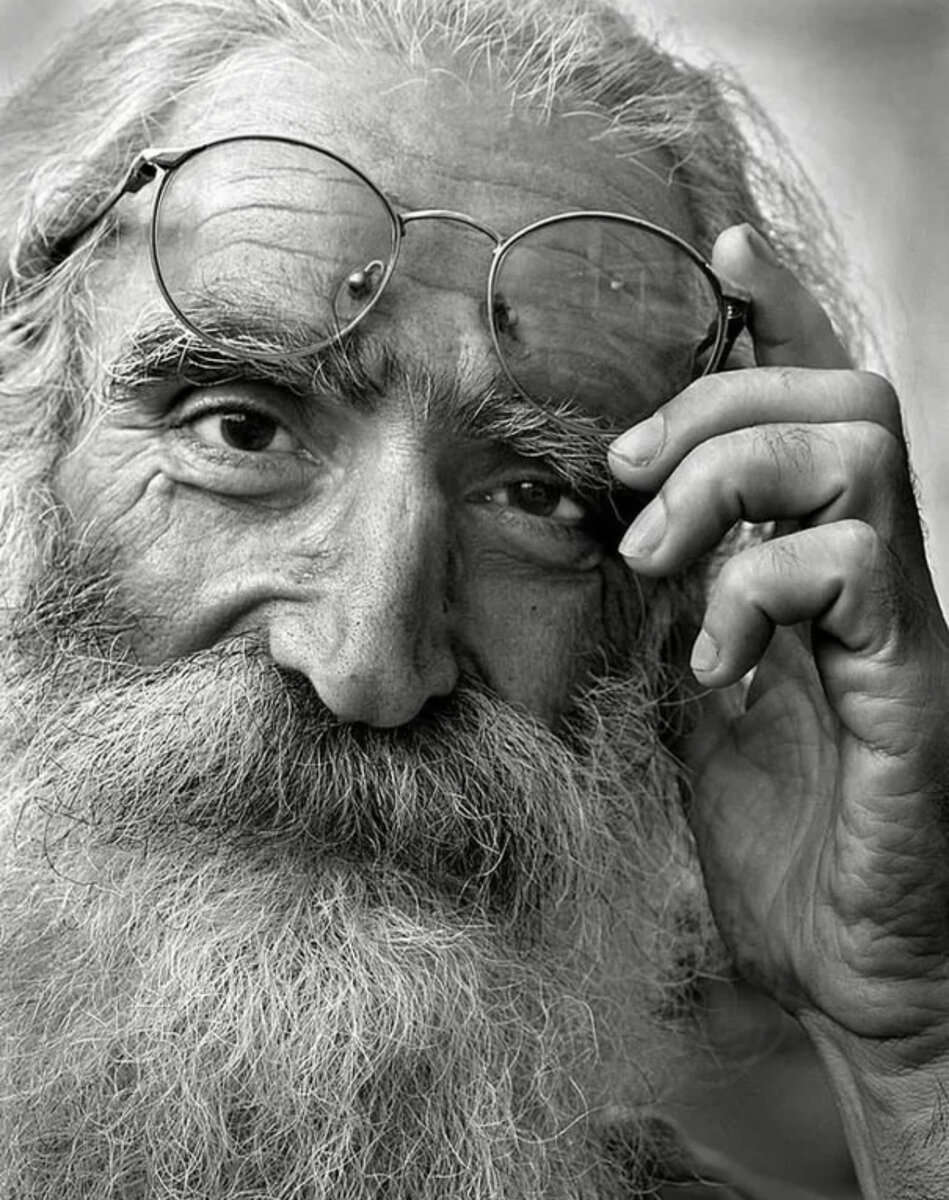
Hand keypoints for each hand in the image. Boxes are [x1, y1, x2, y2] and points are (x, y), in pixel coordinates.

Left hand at [609, 224, 948, 1192]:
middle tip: (633, 472)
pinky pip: (850, 565)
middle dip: (719, 404)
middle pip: (845, 393)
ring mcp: (902, 622)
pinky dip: (752, 588)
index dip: (784, 315)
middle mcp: (875, 576)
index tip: (728, 249)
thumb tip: (624, 533)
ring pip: (860, 447)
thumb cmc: (774, 837)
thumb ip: (673, 611)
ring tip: (659, 558)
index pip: (817, 408)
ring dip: (731, 477)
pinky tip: (713, 660)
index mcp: (819, 569)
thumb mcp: (690, 701)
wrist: (842, 964)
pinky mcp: (911, 680)